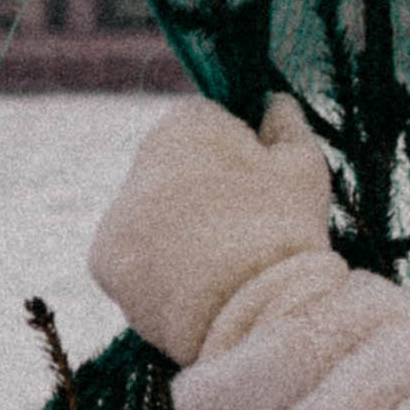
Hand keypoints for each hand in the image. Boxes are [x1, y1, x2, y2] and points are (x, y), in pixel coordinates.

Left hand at [88, 95, 338, 366]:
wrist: (252, 310)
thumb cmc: (285, 228)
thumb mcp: (304, 165)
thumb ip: (287, 123)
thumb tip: (275, 100)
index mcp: (185, 124)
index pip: (206, 122)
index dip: (236, 152)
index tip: (259, 185)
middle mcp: (138, 161)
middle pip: (173, 170)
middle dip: (201, 192)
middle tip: (243, 230)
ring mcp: (116, 213)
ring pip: (151, 215)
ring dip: (176, 231)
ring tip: (220, 265)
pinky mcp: (104, 261)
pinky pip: (133, 258)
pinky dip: (155, 270)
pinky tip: (191, 286)